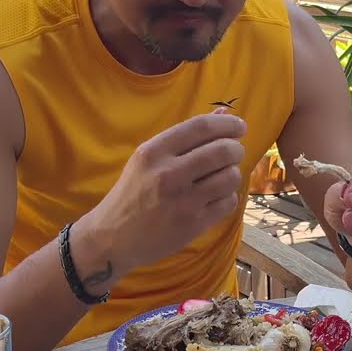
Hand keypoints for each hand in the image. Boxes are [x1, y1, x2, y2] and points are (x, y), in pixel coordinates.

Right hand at [87, 112, 246, 270]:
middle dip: (236, 149)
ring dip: (231, 174)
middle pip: (223, 150)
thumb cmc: (133, 192)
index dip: (227, 124)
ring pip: (230, 177)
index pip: (201, 127)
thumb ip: (185, 136)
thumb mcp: (148, 158)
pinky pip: (228, 202)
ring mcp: (182, 201)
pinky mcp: (193, 224)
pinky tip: (214, 197)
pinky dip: (227, 197)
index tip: (239, 126)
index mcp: (153, 152)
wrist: (113, 237)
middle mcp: (168, 174)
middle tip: (233, 152)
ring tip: (220, 177)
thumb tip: (223, 113)